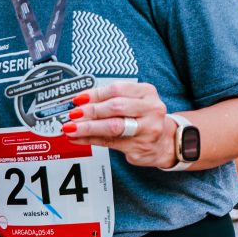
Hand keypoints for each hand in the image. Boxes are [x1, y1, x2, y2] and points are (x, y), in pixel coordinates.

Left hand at [62, 81, 177, 168]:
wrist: (166, 142)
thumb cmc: (145, 118)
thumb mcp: (134, 102)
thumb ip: (110, 100)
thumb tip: (81, 102)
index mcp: (147, 92)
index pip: (116, 89)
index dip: (94, 94)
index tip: (78, 99)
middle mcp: (150, 109)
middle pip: (115, 107)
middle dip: (90, 111)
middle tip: (73, 114)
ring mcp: (147, 129)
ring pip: (113, 126)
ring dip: (88, 127)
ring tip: (72, 128)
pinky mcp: (139, 147)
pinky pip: (109, 142)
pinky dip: (90, 140)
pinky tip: (78, 138)